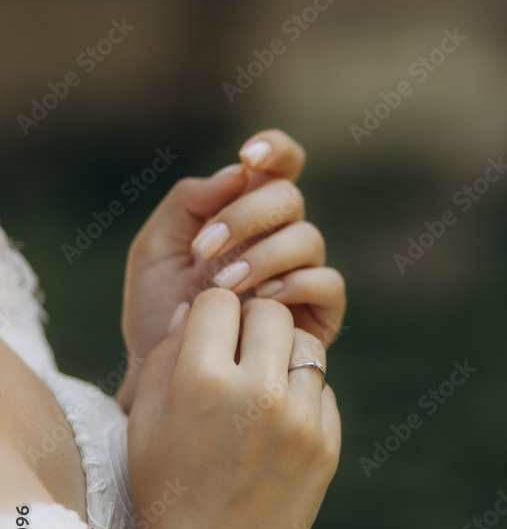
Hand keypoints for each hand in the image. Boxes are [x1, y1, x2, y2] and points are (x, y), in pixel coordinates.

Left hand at [118, 129, 345, 410]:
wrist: (165, 379)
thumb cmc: (159, 312)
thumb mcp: (155, 249)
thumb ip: (189, 202)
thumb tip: (236, 174)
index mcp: (246, 214)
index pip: (280, 165)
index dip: (275, 149)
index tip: (249, 156)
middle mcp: (280, 238)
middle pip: (290, 198)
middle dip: (247, 216)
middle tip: (206, 248)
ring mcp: (302, 274)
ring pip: (308, 239)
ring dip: (264, 256)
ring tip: (225, 287)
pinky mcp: (319, 314)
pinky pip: (328, 282)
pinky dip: (295, 285)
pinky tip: (260, 303)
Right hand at [127, 289, 340, 528]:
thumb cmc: (163, 492)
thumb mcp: (145, 421)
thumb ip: (165, 355)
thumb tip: (195, 307)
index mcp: (203, 382)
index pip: (221, 301)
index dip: (212, 314)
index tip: (208, 336)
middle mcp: (257, 394)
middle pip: (272, 313)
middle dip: (252, 324)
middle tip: (238, 353)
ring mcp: (299, 421)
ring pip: (307, 346)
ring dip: (283, 356)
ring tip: (261, 386)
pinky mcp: (326, 445)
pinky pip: (323, 390)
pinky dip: (303, 395)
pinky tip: (276, 425)